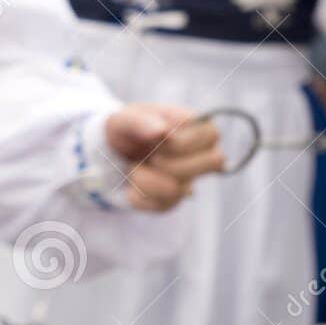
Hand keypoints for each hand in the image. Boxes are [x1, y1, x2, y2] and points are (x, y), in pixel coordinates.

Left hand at [104, 105, 225, 211]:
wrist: (112, 154)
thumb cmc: (126, 130)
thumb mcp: (124, 119)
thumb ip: (141, 122)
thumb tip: (163, 130)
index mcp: (201, 128)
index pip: (212, 136)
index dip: (178, 141)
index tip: (156, 137)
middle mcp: (205, 154)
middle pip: (213, 163)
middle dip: (168, 161)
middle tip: (149, 155)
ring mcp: (192, 179)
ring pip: (178, 189)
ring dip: (145, 177)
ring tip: (135, 166)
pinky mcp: (175, 200)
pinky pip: (162, 205)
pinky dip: (138, 193)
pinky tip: (133, 181)